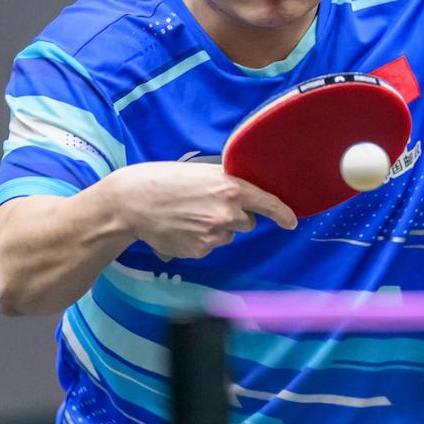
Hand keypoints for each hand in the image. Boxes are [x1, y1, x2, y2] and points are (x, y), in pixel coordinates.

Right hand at [104, 161, 296, 259]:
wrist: (132, 202)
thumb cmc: (164, 181)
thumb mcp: (201, 173)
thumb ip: (226, 183)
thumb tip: (245, 195)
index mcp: (230, 188)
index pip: (268, 203)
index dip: (283, 214)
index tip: (291, 222)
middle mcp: (227, 213)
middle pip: (247, 222)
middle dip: (234, 216)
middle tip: (206, 204)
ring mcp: (214, 234)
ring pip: (227, 235)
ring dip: (215, 228)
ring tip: (188, 215)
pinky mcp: (201, 250)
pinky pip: (210, 246)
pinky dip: (199, 239)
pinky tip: (181, 227)